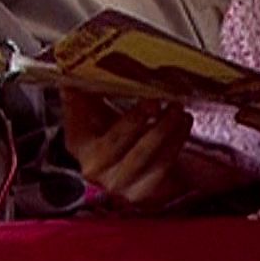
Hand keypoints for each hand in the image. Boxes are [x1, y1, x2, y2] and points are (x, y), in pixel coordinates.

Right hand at [62, 94, 250, 210]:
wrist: (136, 171)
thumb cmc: (117, 136)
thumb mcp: (101, 113)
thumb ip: (89, 92)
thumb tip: (76, 67)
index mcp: (78, 143)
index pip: (78, 119)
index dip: (86, 102)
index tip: (102, 86)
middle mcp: (93, 167)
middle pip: (116, 140)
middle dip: (137, 118)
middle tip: (156, 100)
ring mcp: (117, 183)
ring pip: (143, 153)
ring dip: (164, 128)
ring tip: (177, 108)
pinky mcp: (141, 193)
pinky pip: (161, 165)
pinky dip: (175, 142)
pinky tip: (183, 124)